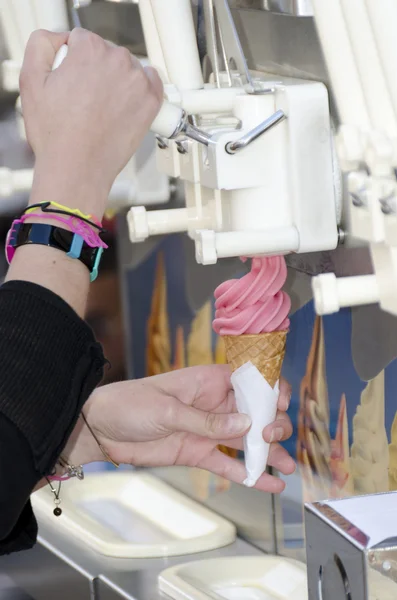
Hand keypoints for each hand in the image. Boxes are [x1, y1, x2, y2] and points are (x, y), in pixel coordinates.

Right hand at [20, 28, 162, 215]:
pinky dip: (142, 89)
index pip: (82, 40)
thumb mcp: (31, 81)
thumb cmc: (57, 135)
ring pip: (127, 69)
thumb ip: (41, 45)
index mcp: (90, 50)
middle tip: (84, 98)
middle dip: (95, 71)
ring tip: (102, 108)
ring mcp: (137, 83)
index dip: (72, 60)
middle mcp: (118, 62)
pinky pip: (152, 83)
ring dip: (117, 81)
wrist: (78, 168)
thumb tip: (60, 40)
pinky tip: (128, 103)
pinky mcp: (151, 103)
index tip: (71, 81)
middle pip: (106, 53)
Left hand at [66, 366, 294, 492]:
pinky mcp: (197, 453)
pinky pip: (227, 465)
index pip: (248, 381)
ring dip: (268, 452)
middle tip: (273, 436)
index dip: (269, 390)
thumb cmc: (130, 404)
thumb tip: (247, 422)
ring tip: (288, 468)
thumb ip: (207, 420)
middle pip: (254, 413)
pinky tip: (267, 484)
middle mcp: (214, 405)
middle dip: (272, 423)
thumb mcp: (168, 409)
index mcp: (208, 382)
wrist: (101, 430)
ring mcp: (207, 430)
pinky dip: (247, 475)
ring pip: (246, 441)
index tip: (281, 404)